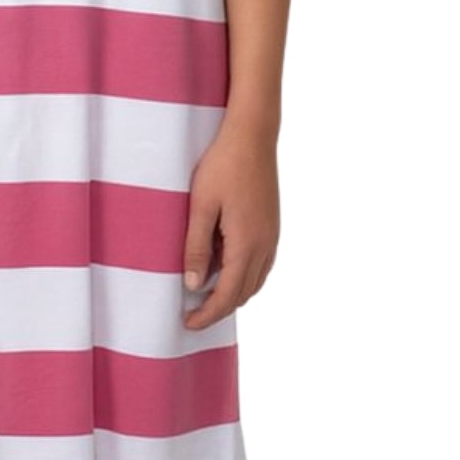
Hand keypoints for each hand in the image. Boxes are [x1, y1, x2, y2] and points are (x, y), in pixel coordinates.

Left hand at [181, 118, 280, 330]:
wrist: (252, 135)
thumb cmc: (223, 165)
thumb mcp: (201, 207)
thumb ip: (197, 248)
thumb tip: (193, 286)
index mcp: (247, 244)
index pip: (227, 295)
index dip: (208, 315)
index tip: (187, 323)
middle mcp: (265, 245)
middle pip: (244, 294)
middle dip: (219, 309)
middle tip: (192, 315)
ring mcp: (272, 236)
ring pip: (255, 281)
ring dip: (233, 293)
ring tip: (205, 295)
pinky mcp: (272, 226)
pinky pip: (261, 264)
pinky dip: (244, 277)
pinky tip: (225, 268)